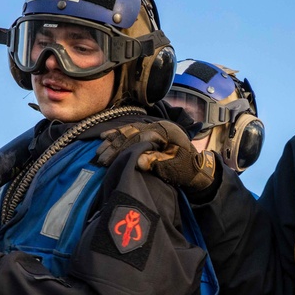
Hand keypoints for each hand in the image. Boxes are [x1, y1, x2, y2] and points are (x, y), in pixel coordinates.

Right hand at [96, 121, 216, 191]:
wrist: (195, 167)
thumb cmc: (185, 169)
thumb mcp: (173, 167)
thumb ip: (156, 162)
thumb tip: (138, 161)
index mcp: (165, 132)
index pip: (138, 138)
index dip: (121, 149)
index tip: (108, 160)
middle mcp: (158, 126)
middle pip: (131, 133)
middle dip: (114, 146)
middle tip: (100, 158)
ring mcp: (154, 127)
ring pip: (129, 130)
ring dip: (113, 139)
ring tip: (99, 149)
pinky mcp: (151, 130)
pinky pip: (131, 129)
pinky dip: (118, 133)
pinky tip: (105, 136)